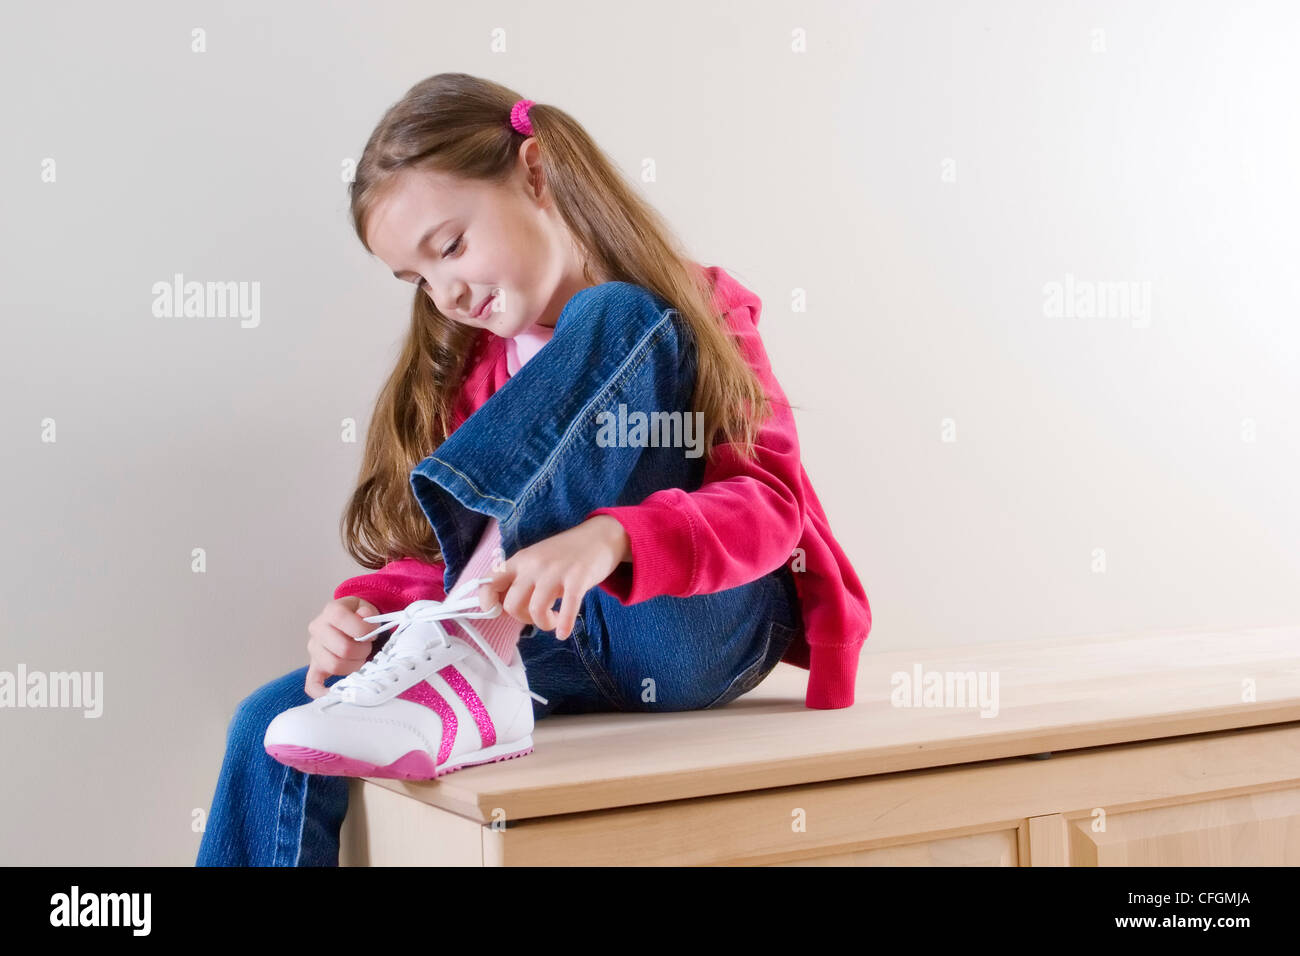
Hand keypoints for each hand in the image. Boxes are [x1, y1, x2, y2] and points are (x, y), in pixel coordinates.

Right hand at [305, 595, 381, 698]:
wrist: (350, 623)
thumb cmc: (360, 617)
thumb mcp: (367, 607)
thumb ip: (368, 611)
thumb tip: (365, 616)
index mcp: (331, 611)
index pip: (342, 619)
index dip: (363, 629)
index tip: (372, 633)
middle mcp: (317, 629)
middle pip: (342, 648)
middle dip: (362, 651)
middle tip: (368, 648)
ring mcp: (314, 650)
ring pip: (334, 666)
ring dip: (354, 666)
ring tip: (360, 658)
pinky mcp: (315, 667)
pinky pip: (312, 684)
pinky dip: (321, 692)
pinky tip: (333, 694)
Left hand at [476, 515, 628, 639]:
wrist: (599, 537)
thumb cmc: (566, 553)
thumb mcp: (536, 559)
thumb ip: (520, 578)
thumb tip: (503, 606)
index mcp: (520, 560)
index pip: (489, 582)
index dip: (488, 603)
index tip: (498, 613)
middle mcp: (533, 565)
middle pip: (512, 604)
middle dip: (523, 619)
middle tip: (537, 616)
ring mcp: (555, 571)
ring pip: (536, 610)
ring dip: (543, 623)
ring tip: (553, 621)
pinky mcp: (578, 579)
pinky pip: (567, 609)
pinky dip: (564, 625)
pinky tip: (563, 632)